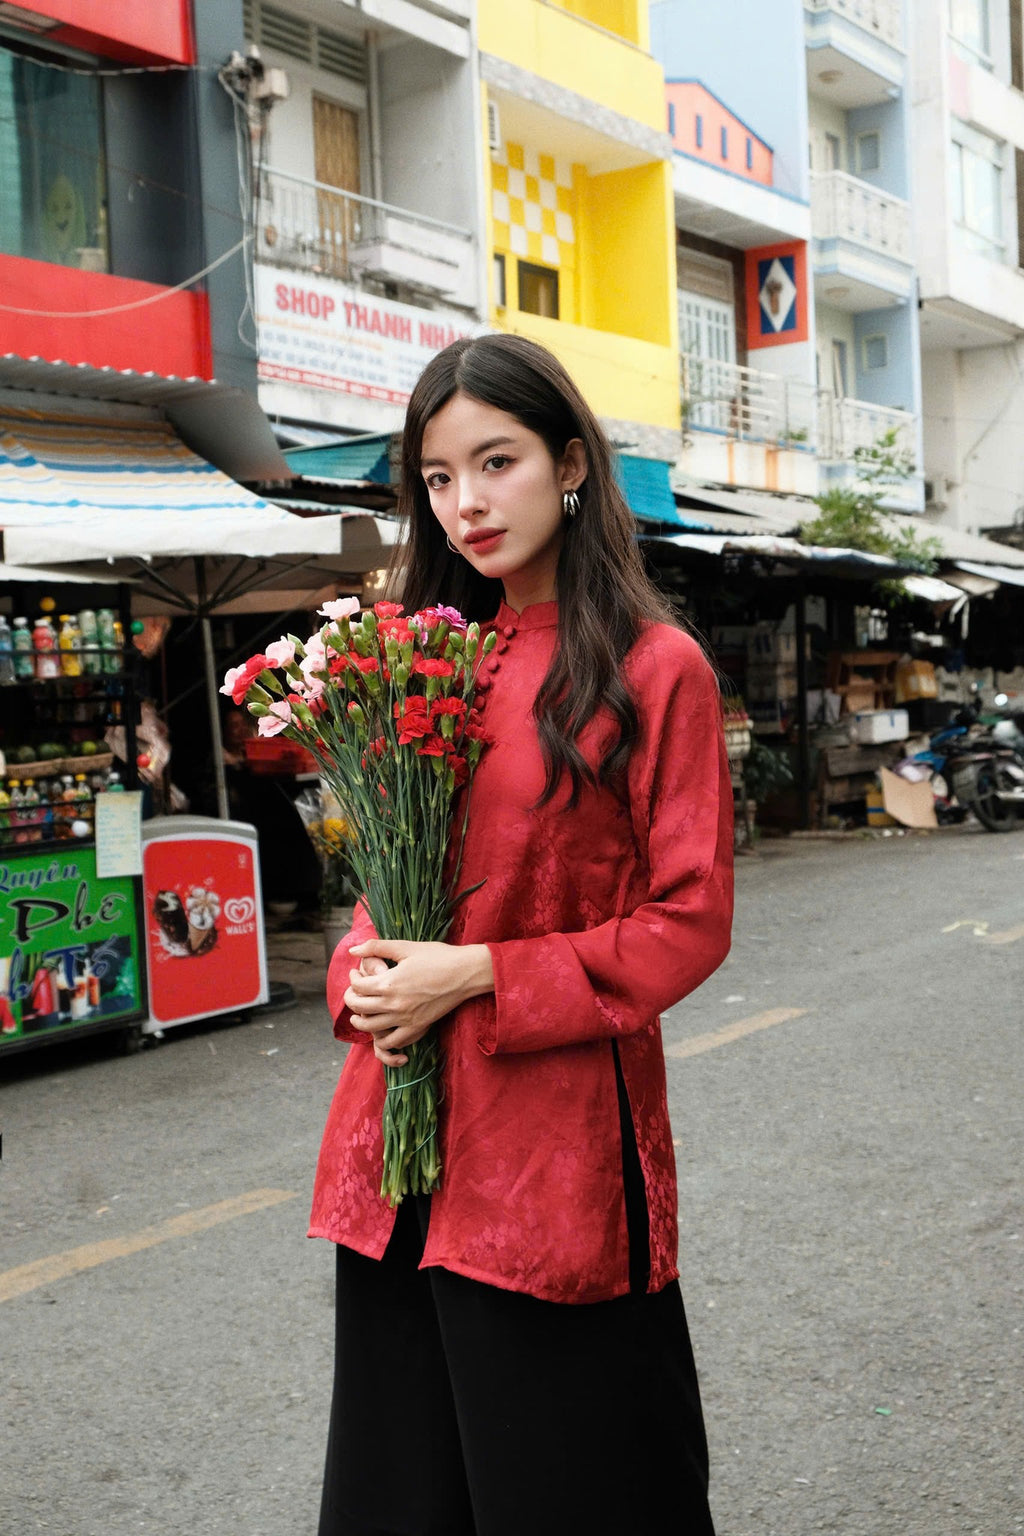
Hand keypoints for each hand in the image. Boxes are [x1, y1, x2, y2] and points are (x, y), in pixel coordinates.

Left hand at [345, 940, 493, 1067]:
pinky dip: (383, 1038)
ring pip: (371, 1028)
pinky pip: (393, 1042)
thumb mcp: (406, 947)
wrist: (465, 973)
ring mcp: (405, 1019)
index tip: (356, 973)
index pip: (357, 987)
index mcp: (389, 983)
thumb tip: (353, 949)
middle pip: (359, 1008)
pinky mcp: (418, 1027)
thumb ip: (376, 947)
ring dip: (360, 1021)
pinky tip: (382, 1029)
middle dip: (351, 999)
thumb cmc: (438, 956)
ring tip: (360, 1013)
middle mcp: (394, 1004)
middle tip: (354, 992)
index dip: (352, 978)